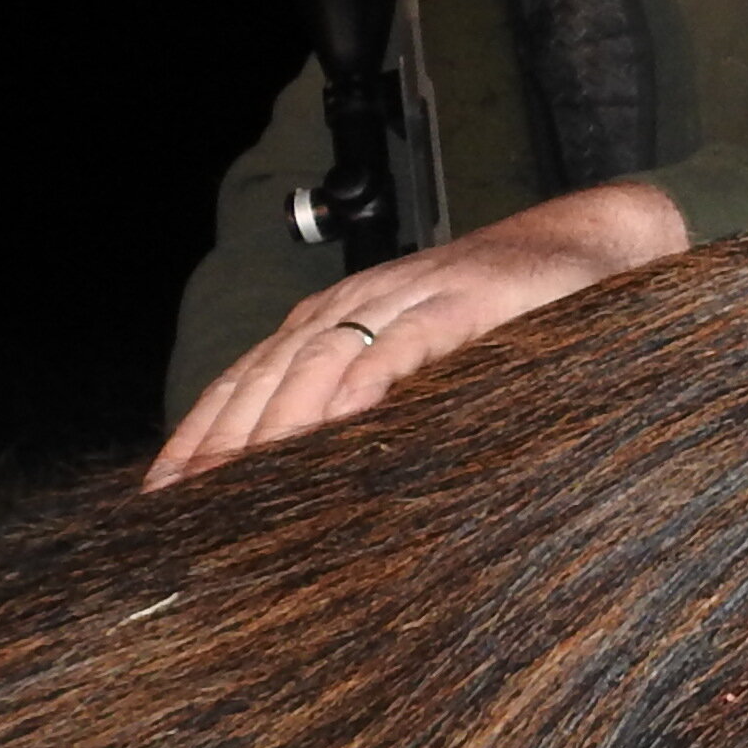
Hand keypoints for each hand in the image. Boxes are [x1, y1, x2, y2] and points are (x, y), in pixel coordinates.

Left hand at [146, 179, 687, 486]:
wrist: (584, 242)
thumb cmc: (506, 312)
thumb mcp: (425, 356)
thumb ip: (373, 398)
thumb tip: (311, 477)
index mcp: (337, 318)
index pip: (249, 377)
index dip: (202, 433)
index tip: (163, 494)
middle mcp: (357, 303)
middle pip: (267, 373)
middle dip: (220, 440)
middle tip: (184, 505)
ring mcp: (408, 299)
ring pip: (319, 359)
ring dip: (275, 421)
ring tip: (241, 480)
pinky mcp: (463, 303)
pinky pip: (400, 344)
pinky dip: (364, 381)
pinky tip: (335, 424)